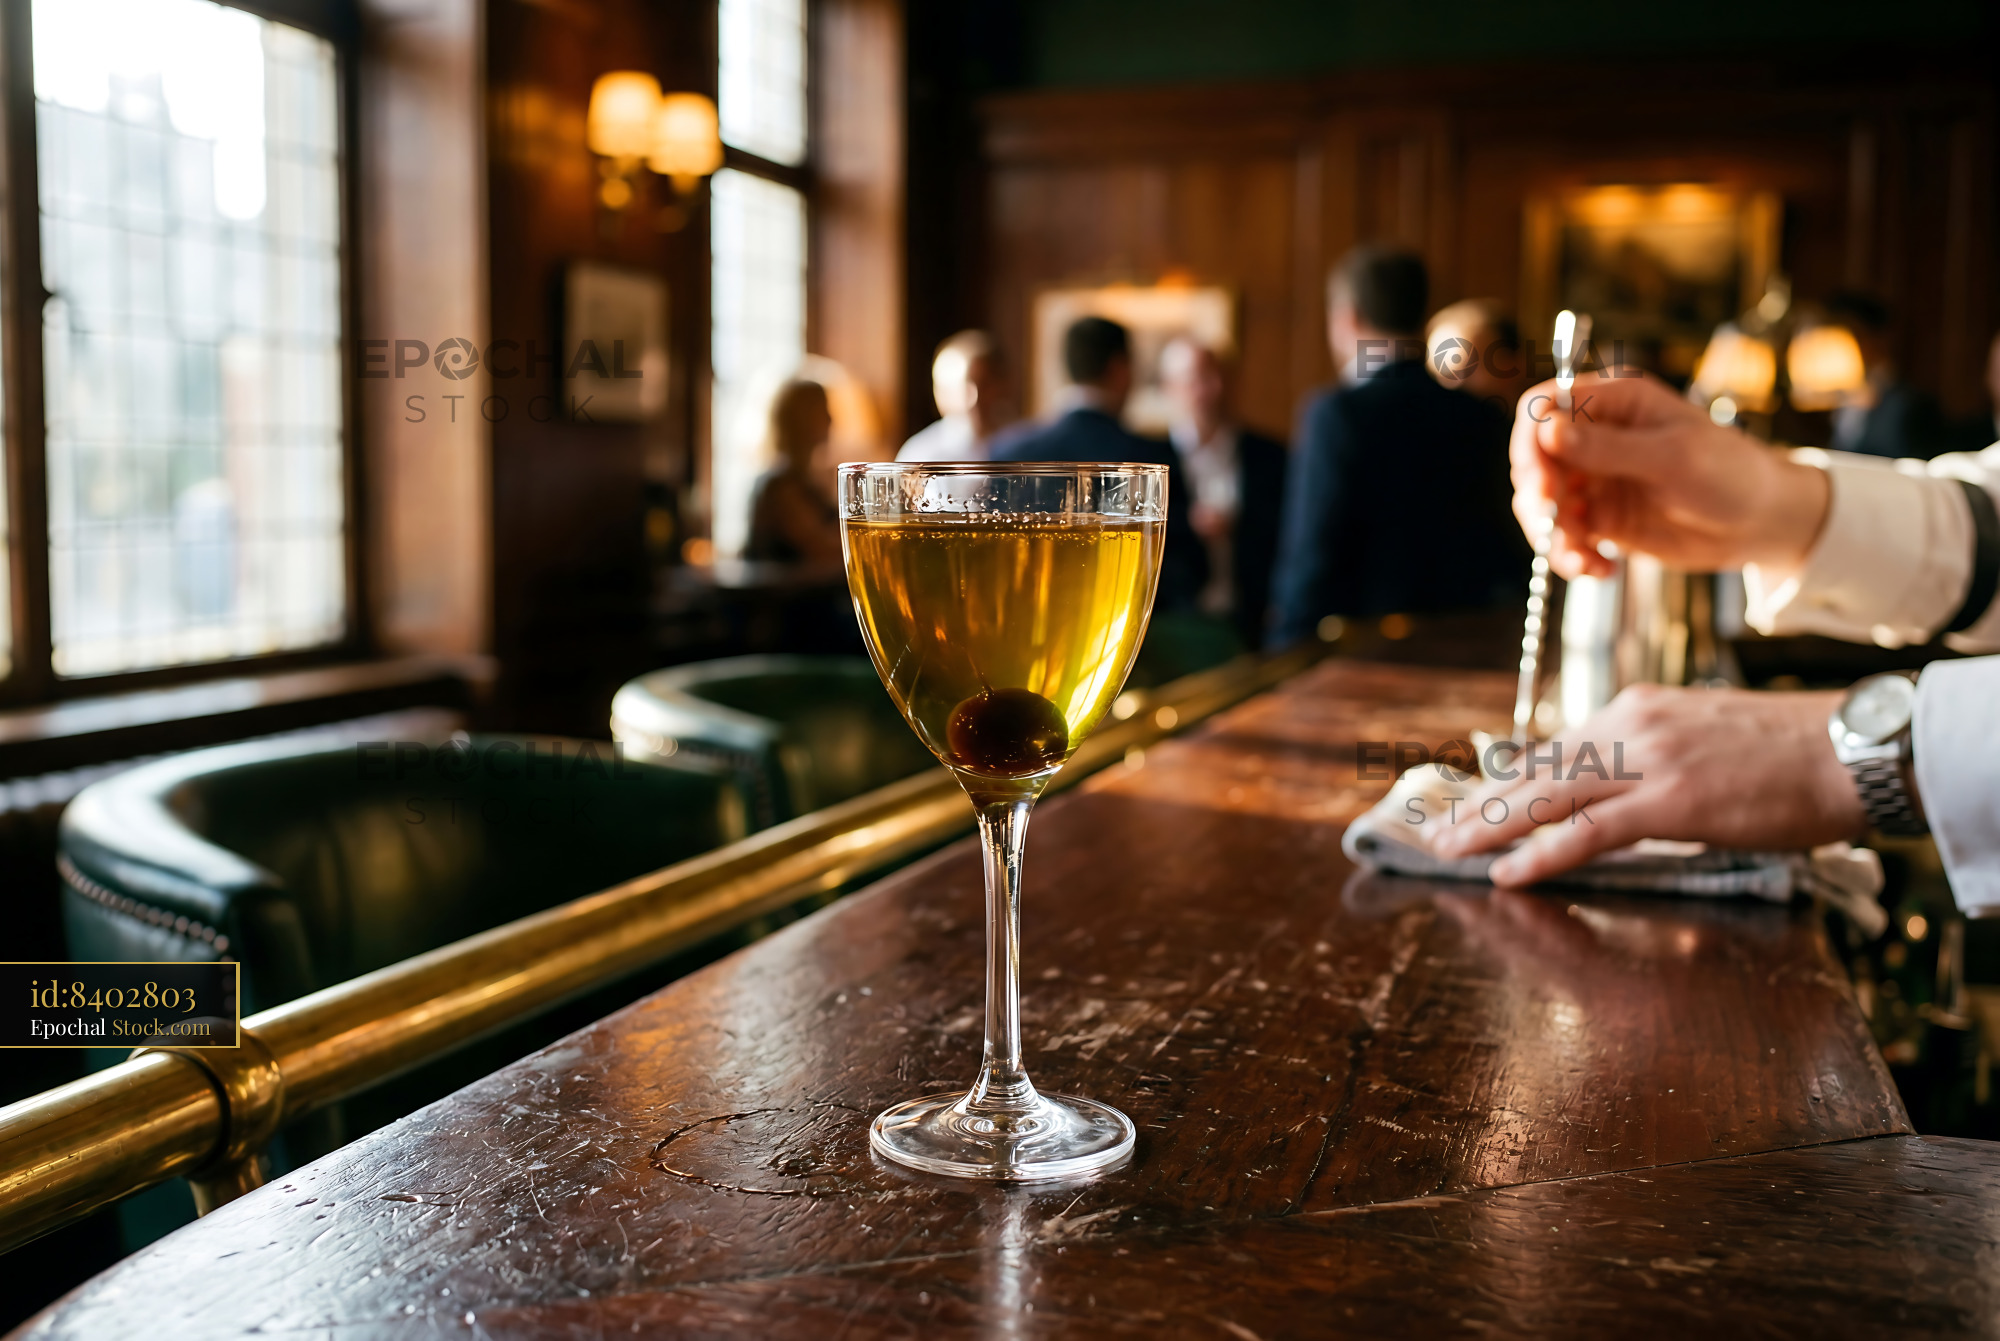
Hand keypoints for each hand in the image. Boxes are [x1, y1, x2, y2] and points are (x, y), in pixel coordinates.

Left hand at [1431, 684, 1863, 885]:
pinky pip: (1589, 831)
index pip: (1553, 747)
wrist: (1850, 748)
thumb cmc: (1788, 753)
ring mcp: (1648, 760)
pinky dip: (1542, 853)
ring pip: (1548, 796)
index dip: (1507, 779)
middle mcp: (1631, 724)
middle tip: (1439, 831)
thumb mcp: (1700, 738)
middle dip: (1482, 804)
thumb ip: (1648, 757)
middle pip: (1537, 770)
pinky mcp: (1671, 800)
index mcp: (1636, 708)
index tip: (1471, 801)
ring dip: (1492, 827)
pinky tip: (1508, 873)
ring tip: (1450, 852)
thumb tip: (1611, 791)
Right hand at [1509, 373, 1831, 580]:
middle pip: (1534, 457)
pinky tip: (1599, 569)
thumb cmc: (1731, 473)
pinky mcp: (1601, 518)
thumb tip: (1548, 431)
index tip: (1540, 480)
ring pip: (1542, 502)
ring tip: (1583, 560)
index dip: (1532, 440)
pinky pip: (1565, 536)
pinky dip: (1572, 556)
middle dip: (1537, 494)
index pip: (1546, 407)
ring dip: (1551, 534)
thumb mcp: (1672, 457)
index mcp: (1615, 404)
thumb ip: (1608, 447)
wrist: (1764, 523)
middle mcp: (1597, 437)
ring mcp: (1596, 479)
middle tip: (1552, 524)